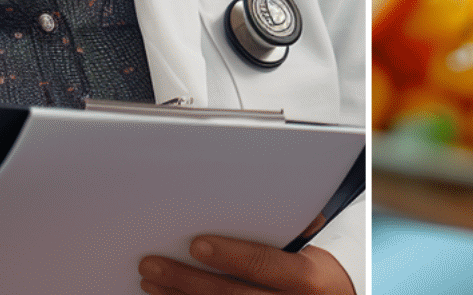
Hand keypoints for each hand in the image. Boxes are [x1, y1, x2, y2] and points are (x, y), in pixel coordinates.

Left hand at [139, 237, 351, 293]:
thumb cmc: (321, 274)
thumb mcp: (318, 250)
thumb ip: (297, 226)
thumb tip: (279, 191)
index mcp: (307, 279)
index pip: (264, 265)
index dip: (230, 256)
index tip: (197, 244)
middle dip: (187, 280)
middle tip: (152, 264)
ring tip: (151, 280)